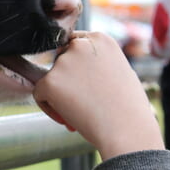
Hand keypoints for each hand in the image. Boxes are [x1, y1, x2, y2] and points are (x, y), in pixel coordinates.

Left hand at [35, 31, 162, 159]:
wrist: (126, 129)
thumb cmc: (129, 108)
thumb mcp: (121, 72)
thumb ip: (99, 64)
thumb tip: (82, 70)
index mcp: (100, 39)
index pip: (76, 44)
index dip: (77, 67)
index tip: (84, 85)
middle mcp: (80, 44)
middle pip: (60, 59)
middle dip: (67, 80)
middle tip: (82, 102)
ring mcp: (63, 61)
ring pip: (50, 78)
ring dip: (59, 96)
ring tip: (79, 114)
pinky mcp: (49, 81)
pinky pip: (39, 94)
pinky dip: (49, 108)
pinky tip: (68, 120)